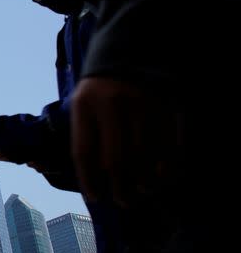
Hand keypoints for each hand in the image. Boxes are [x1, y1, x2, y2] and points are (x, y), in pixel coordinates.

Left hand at [71, 77, 177, 206]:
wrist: (131, 51)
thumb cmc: (101, 89)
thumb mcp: (82, 104)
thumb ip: (85, 136)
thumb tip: (94, 179)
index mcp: (87, 104)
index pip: (84, 152)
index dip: (89, 180)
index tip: (95, 197)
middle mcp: (115, 105)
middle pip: (116, 161)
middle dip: (119, 189)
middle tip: (122, 201)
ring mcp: (145, 106)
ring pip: (145, 159)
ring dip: (144, 184)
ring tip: (140, 193)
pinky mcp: (170, 107)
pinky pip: (170, 148)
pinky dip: (167, 169)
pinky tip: (161, 179)